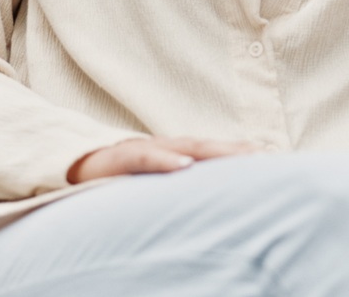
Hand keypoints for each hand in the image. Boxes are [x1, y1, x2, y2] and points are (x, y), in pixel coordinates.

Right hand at [66, 134, 259, 183]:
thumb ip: (182, 188)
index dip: (241, 153)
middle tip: (266, 155)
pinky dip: (166, 160)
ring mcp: (145, 149)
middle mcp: (166, 147)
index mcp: (176, 153)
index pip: (215, 152)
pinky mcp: (121, 157)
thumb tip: (212, 201)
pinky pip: (146, 159)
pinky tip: (184, 165)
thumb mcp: (155, 184)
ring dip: (213, 151)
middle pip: (208, 147)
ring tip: (239, 156)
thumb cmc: (121, 177)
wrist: (76, 165)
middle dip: (238, 150)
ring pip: (184, 148)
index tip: (272, 158)